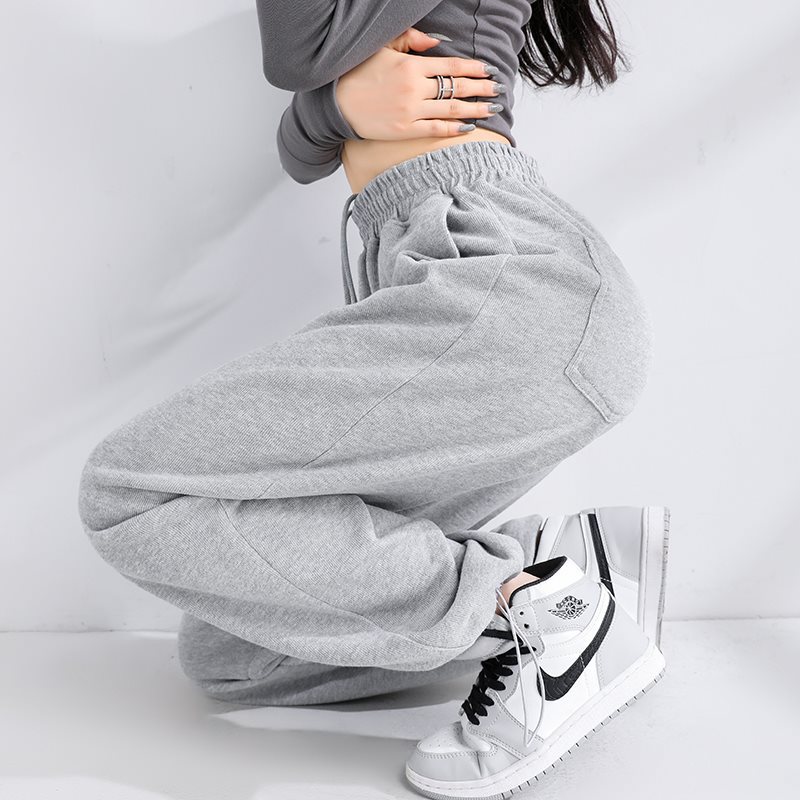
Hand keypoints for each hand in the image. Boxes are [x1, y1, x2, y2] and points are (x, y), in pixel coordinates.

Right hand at [334, 27, 504, 139]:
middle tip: (499, 89)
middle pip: (457, 87)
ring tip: (493, 108)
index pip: (452, 65)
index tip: (489, 70)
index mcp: (411, 65)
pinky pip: (436, 129)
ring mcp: (410, 111)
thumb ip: (412, 40)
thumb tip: (440, 43)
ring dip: (476, 108)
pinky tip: (470, 126)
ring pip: (452, 110)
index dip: (474, 68)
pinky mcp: (404, 130)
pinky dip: (454, 128)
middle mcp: (414, 88)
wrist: (337, 103)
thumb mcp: (383, 48)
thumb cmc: (359, 74)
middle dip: (482, 88)